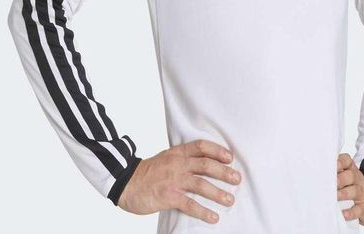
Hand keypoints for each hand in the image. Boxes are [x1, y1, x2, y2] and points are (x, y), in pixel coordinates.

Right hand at [117, 139, 241, 223]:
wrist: (126, 182)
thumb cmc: (148, 172)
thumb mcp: (166, 158)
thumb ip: (182, 159)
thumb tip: (203, 163)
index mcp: (177, 153)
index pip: (201, 146)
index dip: (217, 151)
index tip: (230, 157)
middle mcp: (177, 164)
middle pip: (206, 165)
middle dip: (224, 172)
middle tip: (237, 179)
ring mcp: (173, 180)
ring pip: (201, 184)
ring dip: (217, 193)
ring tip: (230, 200)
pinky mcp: (168, 196)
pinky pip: (189, 204)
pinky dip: (203, 211)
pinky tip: (213, 217)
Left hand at [337, 152, 363, 225]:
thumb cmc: (350, 186)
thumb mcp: (344, 175)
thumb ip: (333, 172)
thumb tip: (316, 172)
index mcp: (350, 169)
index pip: (347, 160)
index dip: (340, 162)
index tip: (333, 166)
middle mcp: (357, 179)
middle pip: (351, 175)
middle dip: (341, 179)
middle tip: (332, 183)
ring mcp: (362, 193)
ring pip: (355, 191)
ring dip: (344, 194)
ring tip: (335, 197)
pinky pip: (359, 209)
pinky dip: (351, 212)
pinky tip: (344, 214)